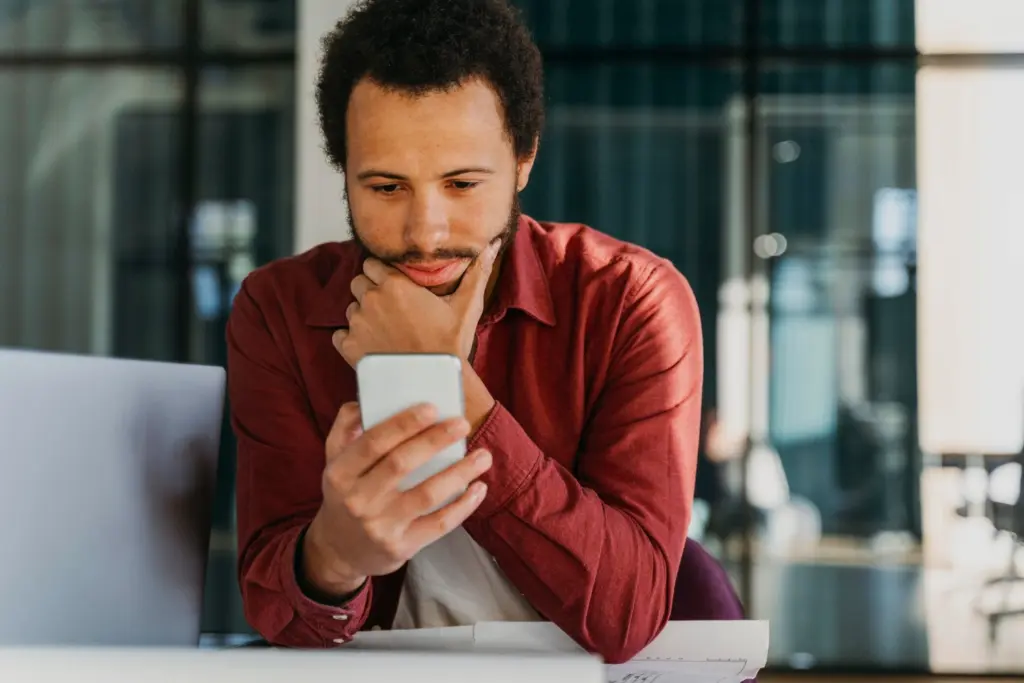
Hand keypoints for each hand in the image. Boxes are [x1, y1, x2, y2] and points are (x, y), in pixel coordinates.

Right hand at [301, 402, 492, 597]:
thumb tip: (366, 401)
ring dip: (459, 473)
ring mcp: (380, 526)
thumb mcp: (333, 461)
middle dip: (436, 440)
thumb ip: (346, 428)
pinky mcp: (402, 546)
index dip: (403, 424)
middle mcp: (358, 500)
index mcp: (340, 473)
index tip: (432, 408)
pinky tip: (479, 488)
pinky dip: (463, 506)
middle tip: (462, 424)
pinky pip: (439, 524)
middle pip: (401, 464)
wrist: (339, 551)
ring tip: (483, 456)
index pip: (373, 442)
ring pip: (426, 495)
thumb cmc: (345, 495)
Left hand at [333, 241, 500, 366]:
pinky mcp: (349, 348)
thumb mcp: (467, 305)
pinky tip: (372, 346)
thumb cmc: (452, 344)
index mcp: (394, 284)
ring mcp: (358, 324)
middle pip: (358, 283)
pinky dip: (351, 339)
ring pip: (351, 308)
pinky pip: (340, 334)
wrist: (435, 382)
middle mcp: (372, 299)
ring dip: (363, 315)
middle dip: (370, 291)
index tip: (395, 287)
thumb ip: (478, 271)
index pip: (371, 264)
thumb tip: (494, 244)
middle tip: (391, 309)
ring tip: (385, 330)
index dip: (382, 274)